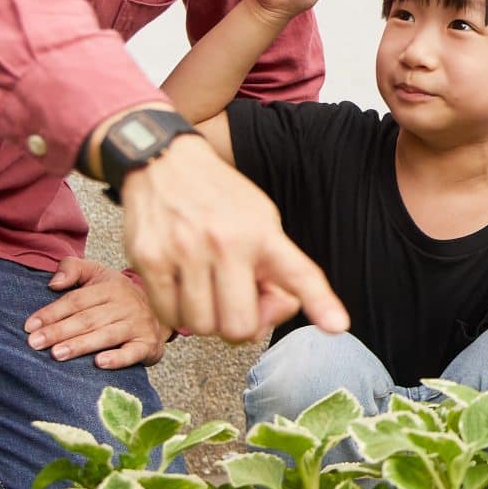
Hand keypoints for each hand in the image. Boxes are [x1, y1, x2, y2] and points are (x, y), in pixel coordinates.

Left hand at [26, 256, 166, 369]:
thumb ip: (73, 269)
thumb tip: (54, 283)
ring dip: (81, 345)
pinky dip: (118, 358)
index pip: (77, 300)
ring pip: (106, 335)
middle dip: (59, 331)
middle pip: (88, 319)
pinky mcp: (147, 344)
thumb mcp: (97, 274)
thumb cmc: (119, 296)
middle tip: (35, 343)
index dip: (52, 313)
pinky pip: (132, 352)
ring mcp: (138, 325)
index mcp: (111, 286)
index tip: (30, 326)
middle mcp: (126, 304)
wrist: (162, 311)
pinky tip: (100, 363)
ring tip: (57, 354)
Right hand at [118, 131, 347, 342]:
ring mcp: (185, 252)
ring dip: (205, 320)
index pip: (299, 273)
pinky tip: (182, 289)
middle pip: (239, 327)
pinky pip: (168, 316)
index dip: (320, 303)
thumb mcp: (259, 219)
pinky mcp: (150, 259)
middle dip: (239, 326)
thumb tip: (270, 313)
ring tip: (206, 290)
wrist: (164, 161)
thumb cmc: (217, 198)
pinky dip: (176, 313)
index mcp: (262, 233)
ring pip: (201, 327)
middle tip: (234, 304)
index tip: (337, 326)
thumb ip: (271, 267)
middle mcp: (226, 242)